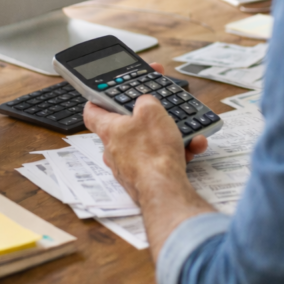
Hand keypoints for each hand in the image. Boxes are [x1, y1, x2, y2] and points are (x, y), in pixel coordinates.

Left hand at [83, 62, 206, 204]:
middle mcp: (115, 149)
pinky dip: (177, 152)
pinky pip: (161, 159)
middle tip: (162, 112)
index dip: (98, 100)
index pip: (93, 111)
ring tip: (189, 133)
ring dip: (170, 136)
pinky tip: (191, 148)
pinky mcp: (144, 177)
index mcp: (110, 130)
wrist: (164, 190)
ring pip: (150, 144)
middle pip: (128, 127)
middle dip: (150, 119)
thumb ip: (146, 101)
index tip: (104, 94)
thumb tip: (145, 102)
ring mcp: (129, 165)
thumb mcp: (151, 111)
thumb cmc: (152, 153)